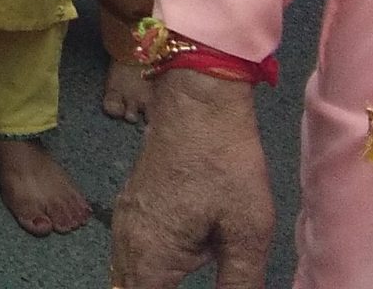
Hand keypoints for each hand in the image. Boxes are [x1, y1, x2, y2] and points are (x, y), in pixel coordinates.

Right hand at [110, 70, 274, 286]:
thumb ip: (239, 283)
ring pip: (125, 272)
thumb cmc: (226, 166)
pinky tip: (172, 265)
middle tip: (190, 277)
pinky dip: (145, 267)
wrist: (198, 102)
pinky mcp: (130, 203)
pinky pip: (128, 251)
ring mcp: (124, 219)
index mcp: (151, 253)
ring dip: (149, 282)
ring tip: (182, 276)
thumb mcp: (247, 233)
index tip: (195, 284)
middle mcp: (127, 240)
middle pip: (127, 287)